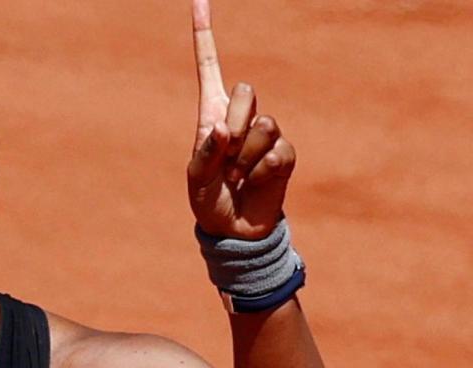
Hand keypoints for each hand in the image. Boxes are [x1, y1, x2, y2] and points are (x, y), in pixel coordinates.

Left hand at [187, 0, 295, 239]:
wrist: (233, 230)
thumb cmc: (208, 200)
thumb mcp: (196, 179)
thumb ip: (205, 152)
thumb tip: (222, 128)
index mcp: (211, 115)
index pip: (209, 68)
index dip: (203, 36)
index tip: (199, 1)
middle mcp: (240, 119)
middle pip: (246, 90)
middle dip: (235, 122)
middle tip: (226, 157)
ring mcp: (265, 136)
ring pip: (265, 124)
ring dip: (247, 156)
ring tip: (237, 176)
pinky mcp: (284, 155)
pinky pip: (278, 152)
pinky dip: (261, 173)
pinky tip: (254, 184)